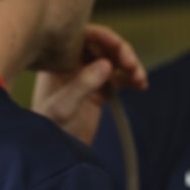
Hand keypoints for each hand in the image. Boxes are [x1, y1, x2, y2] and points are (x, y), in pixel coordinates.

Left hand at [31, 24, 147, 144]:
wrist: (52, 153)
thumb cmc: (47, 129)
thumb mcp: (62, 107)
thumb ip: (82, 85)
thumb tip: (106, 64)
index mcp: (57, 61)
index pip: (81, 36)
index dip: (102, 37)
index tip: (118, 46)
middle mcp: (72, 65)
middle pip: (101, 46)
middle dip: (120, 51)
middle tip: (132, 66)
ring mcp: (86, 77)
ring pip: (113, 61)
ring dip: (129, 65)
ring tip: (140, 79)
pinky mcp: (98, 91)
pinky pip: (119, 78)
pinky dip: (131, 79)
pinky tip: (141, 85)